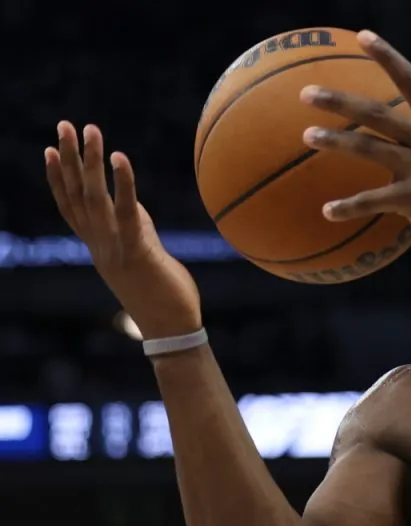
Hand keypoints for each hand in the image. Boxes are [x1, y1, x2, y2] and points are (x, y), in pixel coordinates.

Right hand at [44, 121, 200, 338]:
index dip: (59, 179)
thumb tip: (132, 204)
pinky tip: (121, 158)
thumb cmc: (163, 294)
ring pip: (94, 199)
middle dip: (70, 158)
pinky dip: (123, 184)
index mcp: (99, 248)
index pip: (71, 208)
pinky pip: (126, 214)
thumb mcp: (143, 256)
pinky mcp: (136, 252)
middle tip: (64, 124)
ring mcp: (114, 249)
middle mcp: (99, 246)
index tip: (52, 150)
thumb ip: (134, 230)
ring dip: (91, 162)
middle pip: (77, 196)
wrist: (171, 330)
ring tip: (90, 130)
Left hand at [299, 30, 410, 267]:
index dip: (387, 57)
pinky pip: (373, 201)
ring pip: (370, 150)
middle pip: (378, 114)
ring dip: (335, 142)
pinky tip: (327, 211)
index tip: (362, 36)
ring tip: (307, 137)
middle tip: (306, 93)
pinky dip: (348, 207)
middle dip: (339, 101)